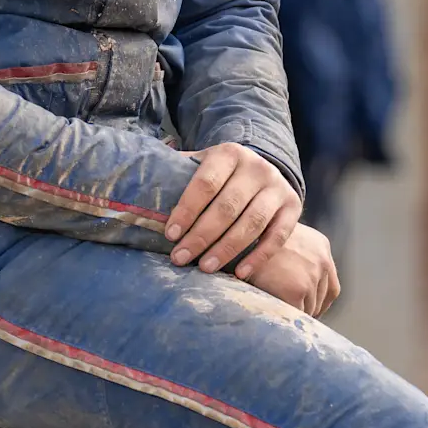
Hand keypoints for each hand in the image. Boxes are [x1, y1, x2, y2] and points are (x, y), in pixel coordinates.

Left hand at [165, 143, 302, 280]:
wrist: (261, 169)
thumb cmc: (219, 176)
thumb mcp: (200, 164)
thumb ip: (175, 172)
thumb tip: (134, 184)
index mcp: (229, 153)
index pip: (205, 183)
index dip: (187, 210)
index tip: (170, 235)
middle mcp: (257, 167)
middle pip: (227, 206)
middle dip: (201, 236)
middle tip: (180, 258)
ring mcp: (278, 187)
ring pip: (252, 223)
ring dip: (227, 249)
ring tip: (205, 268)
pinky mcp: (293, 206)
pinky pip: (278, 236)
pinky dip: (259, 257)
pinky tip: (240, 273)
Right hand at [243, 224, 339, 316]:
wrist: (238, 238)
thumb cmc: (251, 238)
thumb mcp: (282, 237)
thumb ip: (297, 255)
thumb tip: (296, 282)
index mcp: (320, 245)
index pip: (330, 283)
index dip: (320, 300)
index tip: (308, 309)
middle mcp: (321, 259)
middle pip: (323, 297)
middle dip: (308, 308)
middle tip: (291, 318)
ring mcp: (311, 275)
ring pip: (311, 308)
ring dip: (298, 314)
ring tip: (280, 318)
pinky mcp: (297, 290)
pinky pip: (297, 314)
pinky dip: (289, 319)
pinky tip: (276, 318)